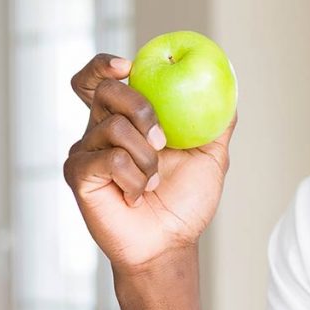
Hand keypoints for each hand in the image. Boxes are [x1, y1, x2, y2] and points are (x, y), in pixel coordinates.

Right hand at [63, 53, 235, 274]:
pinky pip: (109, 159)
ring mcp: (86, 150)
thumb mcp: (210, 157)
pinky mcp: (78, 174)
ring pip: (114, 127)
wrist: (170, 243)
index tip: (128, 65)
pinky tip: (137, 196)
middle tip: (163, 139)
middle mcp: (100, 129)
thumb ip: (217, 123)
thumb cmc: (187, 201)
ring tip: (153, 181)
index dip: (105, 65)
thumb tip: (231, 91)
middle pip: (106, 90)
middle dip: (142, 108)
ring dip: (147, 157)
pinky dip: (135, 178)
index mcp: (127, 119)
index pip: (102, 79)